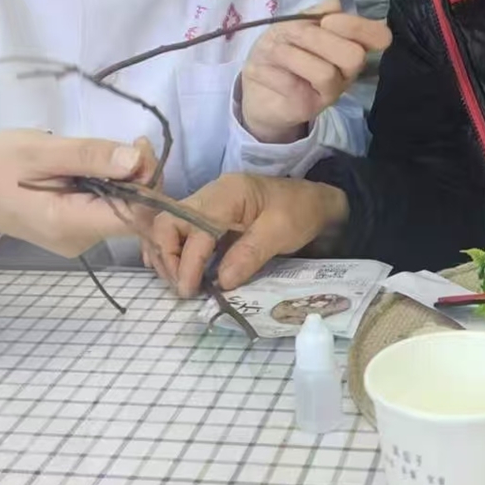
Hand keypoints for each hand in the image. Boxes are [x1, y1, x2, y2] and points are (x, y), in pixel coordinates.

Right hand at [0, 130, 156, 255]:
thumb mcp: (39, 150)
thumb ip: (89, 156)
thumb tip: (137, 161)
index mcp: (68, 223)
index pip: (135, 216)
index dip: (148, 183)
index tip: (138, 148)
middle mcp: (79, 240)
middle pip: (134, 214)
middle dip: (140, 177)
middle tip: (129, 142)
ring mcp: (78, 239)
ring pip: (123, 211)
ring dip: (126, 180)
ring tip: (105, 153)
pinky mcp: (76, 231)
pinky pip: (107, 209)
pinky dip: (111, 187)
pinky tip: (95, 168)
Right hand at [143, 173, 348, 294]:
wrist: (317, 204)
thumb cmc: (301, 212)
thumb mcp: (282, 231)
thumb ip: (251, 253)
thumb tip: (221, 281)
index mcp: (228, 194)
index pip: (193, 228)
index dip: (187, 262)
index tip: (189, 291)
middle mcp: (210, 196)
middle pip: (168, 223)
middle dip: (168, 258)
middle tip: (183, 288)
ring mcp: (207, 207)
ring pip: (168, 229)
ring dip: (168, 258)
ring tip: (182, 285)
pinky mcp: (209, 220)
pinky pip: (180, 235)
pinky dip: (175, 254)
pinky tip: (181, 274)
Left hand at [238, 0, 389, 143]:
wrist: (258, 87)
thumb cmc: (281, 51)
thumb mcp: (295, 24)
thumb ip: (316, 13)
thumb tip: (335, 4)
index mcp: (350, 46)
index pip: (379, 36)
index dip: (358, 26)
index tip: (329, 21)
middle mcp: (347, 72)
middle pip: (354, 56)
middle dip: (318, 39)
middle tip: (294, 35)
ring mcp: (329, 93)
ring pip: (324, 73)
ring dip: (291, 54)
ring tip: (273, 52)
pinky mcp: (307, 109)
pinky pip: (293, 86)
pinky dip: (272, 71)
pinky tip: (263, 69)